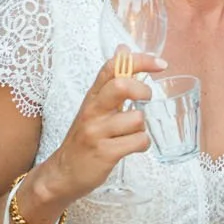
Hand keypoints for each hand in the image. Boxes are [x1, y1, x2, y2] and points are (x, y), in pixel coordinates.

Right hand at [40, 53, 165, 204]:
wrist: (62, 174)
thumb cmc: (84, 139)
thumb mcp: (94, 107)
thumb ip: (110, 81)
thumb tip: (123, 49)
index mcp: (91, 97)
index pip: (112, 67)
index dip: (139, 60)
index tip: (160, 63)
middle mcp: (92, 111)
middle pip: (120, 86)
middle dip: (142, 91)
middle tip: (145, 100)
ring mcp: (97, 132)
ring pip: (136, 118)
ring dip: (142, 127)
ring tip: (131, 134)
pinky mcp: (104, 153)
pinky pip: (138, 142)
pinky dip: (142, 145)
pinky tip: (132, 147)